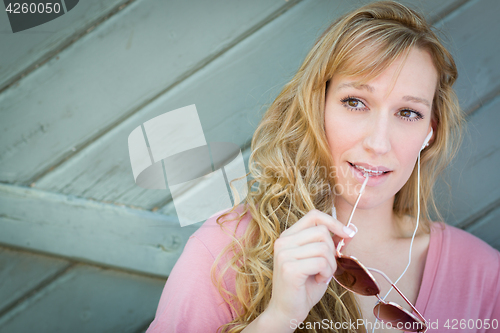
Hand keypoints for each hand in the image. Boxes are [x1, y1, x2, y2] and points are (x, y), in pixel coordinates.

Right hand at [266, 209, 356, 325]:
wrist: (287, 311)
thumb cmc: (304, 286)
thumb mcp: (320, 261)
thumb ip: (331, 245)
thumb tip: (350, 231)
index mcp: (288, 236)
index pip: (314, 216)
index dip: (333, 222)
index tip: (348, 233)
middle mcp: (283, 241)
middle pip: (322, 231)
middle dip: (332, 251)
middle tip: (326, 267)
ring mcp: (284, 253)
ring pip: (323, 247)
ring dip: (330, 264)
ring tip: (322, 275)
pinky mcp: (289, 267)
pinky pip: (321, 262)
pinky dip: (326, 272)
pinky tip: (319, 280)